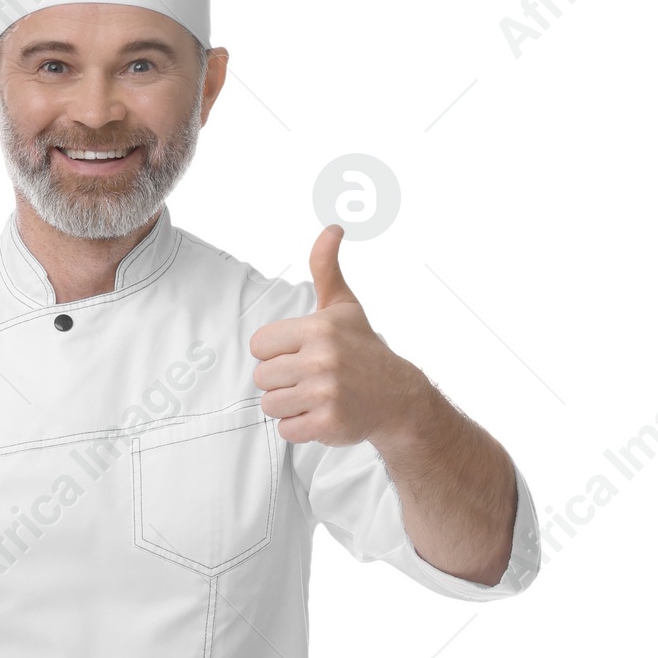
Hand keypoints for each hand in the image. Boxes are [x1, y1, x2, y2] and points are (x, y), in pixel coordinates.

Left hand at [249, 226, 421, 447]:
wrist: (398, 396)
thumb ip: (326, 268)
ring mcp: (325, 393)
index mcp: (318, 329)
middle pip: (262, 377)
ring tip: (314, 396)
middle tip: (309, 378)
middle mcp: (322, 359)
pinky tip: (320, 414)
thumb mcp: (344, 306)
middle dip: (281, 381)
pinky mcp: (328, 423)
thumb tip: (332, 228)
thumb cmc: (363, 350)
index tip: (298, 354)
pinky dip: (299, 427)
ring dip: (288, 405)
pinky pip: (287, 429)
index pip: (259, 346)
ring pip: (270, 405)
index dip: (275, 353)